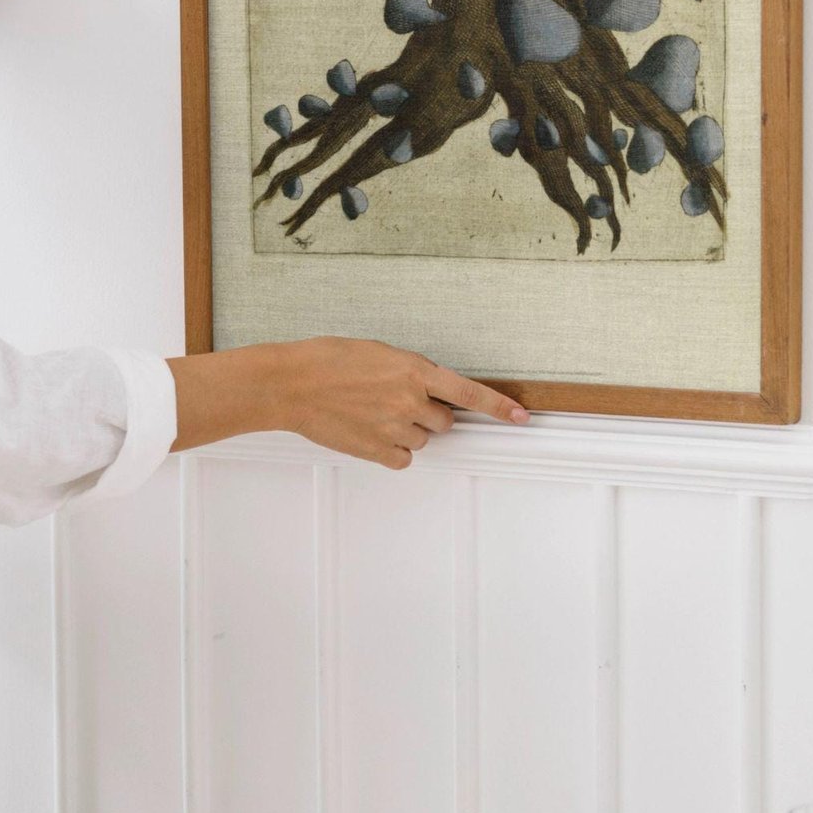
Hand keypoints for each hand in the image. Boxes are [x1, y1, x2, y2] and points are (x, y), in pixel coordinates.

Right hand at [280, 335, 530, 470]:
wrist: (292, 383)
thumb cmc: (328, 360)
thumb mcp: (378, 353)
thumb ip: (409, 372)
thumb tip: (427, 388)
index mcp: (414, 370)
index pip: (469, 393)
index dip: (498, 407)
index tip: (521, 416)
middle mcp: (409, 400)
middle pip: (444, 422)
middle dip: (429, 414)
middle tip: (398, 403)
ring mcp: (394, 427)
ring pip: (422, 440)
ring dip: (407, 431)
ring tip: (373, 413)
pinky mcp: (376, 450)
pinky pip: (403, 459)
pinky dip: (391, 450)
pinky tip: (369, 433)